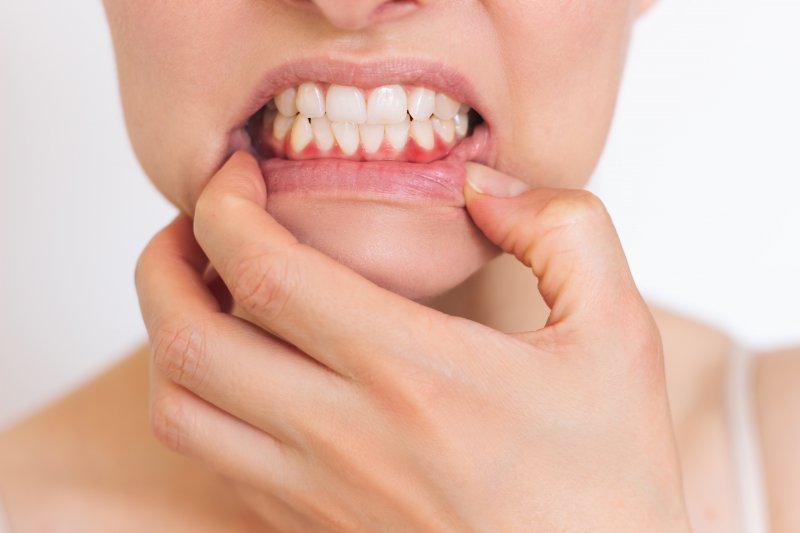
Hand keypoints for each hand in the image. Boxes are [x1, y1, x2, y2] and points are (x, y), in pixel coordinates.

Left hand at [135, 152, 690, 531]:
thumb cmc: (608, 473)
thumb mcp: (618, 333)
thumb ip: (561, 230)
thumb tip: (480, 187)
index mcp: (415, 374)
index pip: (265, 273)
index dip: (225, 208)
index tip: (237, 176)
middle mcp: (347, 438)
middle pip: (189, 339)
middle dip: (163, 263)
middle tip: (194, 225)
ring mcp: (320, 495)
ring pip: (180, 411)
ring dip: (167, 337)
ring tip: (200, 293)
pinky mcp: (314, 528)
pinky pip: (214, 462)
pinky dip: (199, 400)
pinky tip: (243, 367)